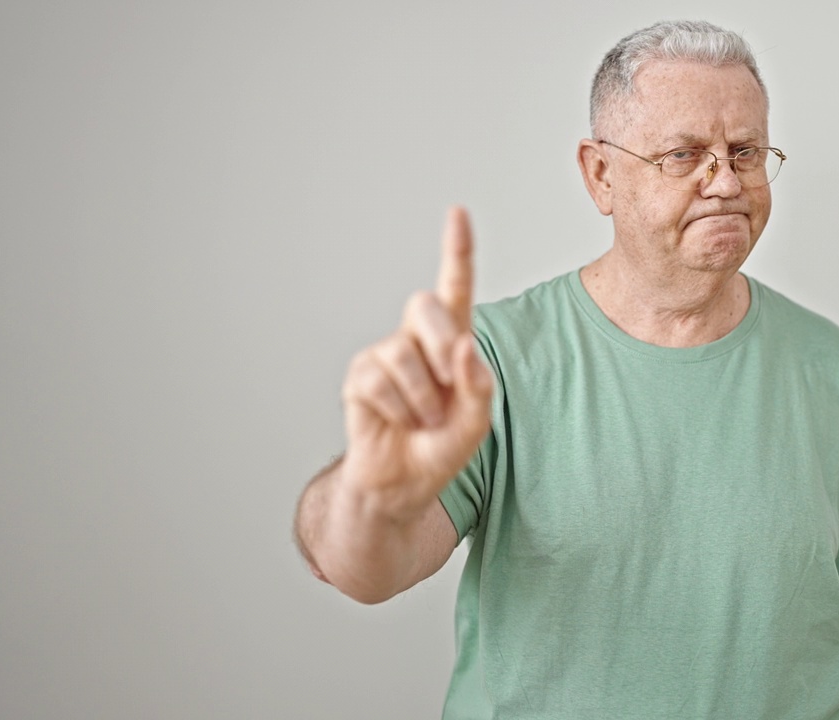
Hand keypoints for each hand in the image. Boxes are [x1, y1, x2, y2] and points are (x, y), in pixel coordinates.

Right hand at [338, 206, 493, 521]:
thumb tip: (464, 346)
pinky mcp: (359, 377)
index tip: (457, 214)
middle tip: (451, 382)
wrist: (404, 484)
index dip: (456, 250)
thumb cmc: (443, 446)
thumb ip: (479, 384)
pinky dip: (399, 410)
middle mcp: (415, 339)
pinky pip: (381, 382)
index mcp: (451, 340)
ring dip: (425, 398)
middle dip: (442, 341)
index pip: (455, 287)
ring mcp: (384, 354)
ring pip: (405, 353)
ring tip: (425, 421)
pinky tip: (399, 423)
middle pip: (426, 305)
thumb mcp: (476, 420)